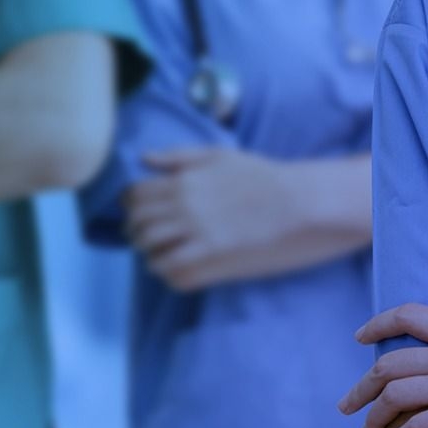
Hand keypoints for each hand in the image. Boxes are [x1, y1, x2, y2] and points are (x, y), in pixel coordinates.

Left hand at [123, 149, 301, 291]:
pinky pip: (172, 272)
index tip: (138, 212)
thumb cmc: (262, 177)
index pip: (135, 196)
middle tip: (148, 236)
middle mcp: (182, 209)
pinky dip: (168, 272)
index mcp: (182, 182)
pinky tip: (177, 268)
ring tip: (163, 254)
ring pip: (151, 252)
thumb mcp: (219, 156)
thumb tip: (145, 159)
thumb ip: (179, 157)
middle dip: (138, 232)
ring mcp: (195, 236)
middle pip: (139, 225)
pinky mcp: (210, 259)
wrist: (296, 204)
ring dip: (152, 254)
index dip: (131, 206)